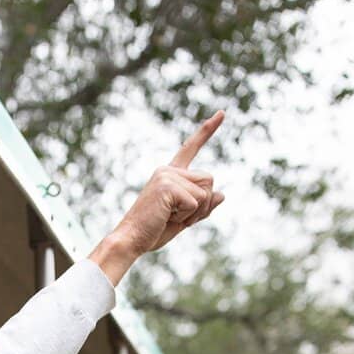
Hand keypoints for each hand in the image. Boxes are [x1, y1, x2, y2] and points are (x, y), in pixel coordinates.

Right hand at [91, 111, 225, 284]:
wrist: (131, 240)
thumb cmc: (153, 231)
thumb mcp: (183, 219)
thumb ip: (202, 207)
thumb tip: (222, 194)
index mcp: (170, 174)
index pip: (191, 148)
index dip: (207, 131)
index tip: (222, 113)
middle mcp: (168, 170)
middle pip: (209, 180)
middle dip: (202, 204)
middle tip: (178, 217)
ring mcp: (167, 176)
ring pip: (205, 192)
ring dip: (195, 211)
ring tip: (170, 217)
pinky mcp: (167, 186)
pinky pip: (196, 202)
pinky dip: (187, 216)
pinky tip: (167, 217)